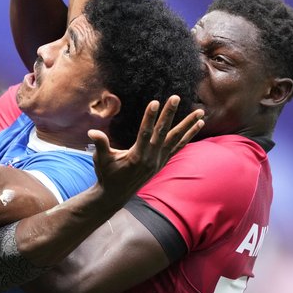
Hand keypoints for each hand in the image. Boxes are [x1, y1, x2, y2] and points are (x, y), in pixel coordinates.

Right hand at [88, 96, 203, 209]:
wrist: (116, 194)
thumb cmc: (107, 174)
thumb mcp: (101, 160)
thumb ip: (100, 145)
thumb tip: (92, 132)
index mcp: (137, 156)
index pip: (145, 133)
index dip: (150, 118)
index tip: (155, 102)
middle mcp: (151, 158)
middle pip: (163, 132)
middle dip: (169, 114)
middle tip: (176, 98)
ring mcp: (159, 160)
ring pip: (176, 139)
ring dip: (188, 125)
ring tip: (200, 112)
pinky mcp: (162, 161)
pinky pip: (178, 146)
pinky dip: (188, 135)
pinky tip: (197, 125)